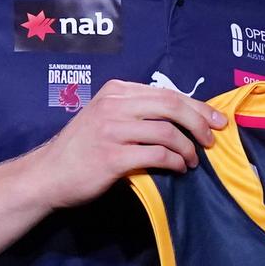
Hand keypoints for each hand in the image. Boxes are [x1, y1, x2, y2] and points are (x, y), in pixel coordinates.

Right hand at [26, 80, 226, 208]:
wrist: (48, 174)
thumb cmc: (82, 147)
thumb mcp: (106, 115)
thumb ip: (136, 109)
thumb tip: (183, 115)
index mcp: (116, 90)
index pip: (167, 93)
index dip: (197, 106)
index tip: (216, 119)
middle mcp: (114, 105)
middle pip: (172, 106)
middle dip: (200, 122)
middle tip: (212, 138)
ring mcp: (112, 130)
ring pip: (167, 132)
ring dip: (188, 148)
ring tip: (193, 160)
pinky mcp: (112, 156)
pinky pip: (157, 155)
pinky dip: (174, 162)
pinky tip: (179, 168)